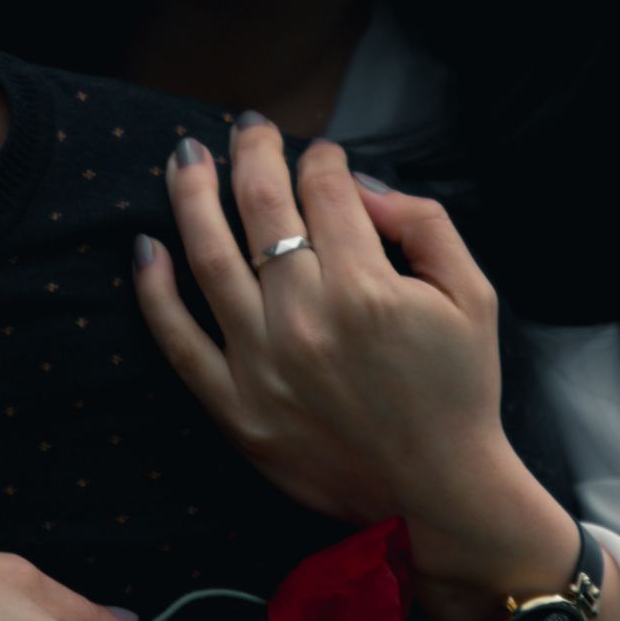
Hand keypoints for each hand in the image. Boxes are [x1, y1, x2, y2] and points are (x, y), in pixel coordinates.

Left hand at [131, 118, 506, 527]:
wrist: (438, 495)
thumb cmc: (459, 390)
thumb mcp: (473, 294)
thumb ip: (424, 223)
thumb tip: (358, 186)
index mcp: (366, 287)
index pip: (324, 190)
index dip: (320, 157)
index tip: (320, 152)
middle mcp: (305, 319)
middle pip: (261, 206)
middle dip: (251, 152)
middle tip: (247, 126)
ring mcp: (262, 364)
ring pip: (208, 257)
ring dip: (191, 195)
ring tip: (185, 156)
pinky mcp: (234, 408)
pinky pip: (177, 341)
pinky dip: (154, 290)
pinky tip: (146, 245)